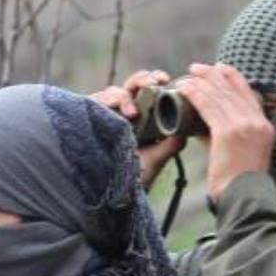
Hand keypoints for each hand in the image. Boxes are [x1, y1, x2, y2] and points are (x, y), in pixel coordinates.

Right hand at [89, 69, 184, 189]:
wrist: (107, 196)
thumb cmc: (130, 181)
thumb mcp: (156, 160)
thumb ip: (171, 144)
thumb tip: (186, 129)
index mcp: (139, 122)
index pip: (147, 94)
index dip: (156, 83)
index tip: (167, 81)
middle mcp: (120, 116)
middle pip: (133, 87)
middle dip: (145, 79)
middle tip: (158, 81)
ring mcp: (103, 117)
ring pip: (115, 91)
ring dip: (128, 92)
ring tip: (136, 110)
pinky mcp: (88, 119)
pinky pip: (98, 99)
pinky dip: (113, 100)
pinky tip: (126, 113)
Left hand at [176, 63, 274, 199]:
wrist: (244, 195)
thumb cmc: (237, 182)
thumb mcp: (237, 153)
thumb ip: (223, 137)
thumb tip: (201, 127)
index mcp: (264, 126)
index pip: (249, 94)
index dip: (233, 78)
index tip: (220, 68)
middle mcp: (258, 122)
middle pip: (234, 90)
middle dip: (214, 75)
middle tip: (197, 68)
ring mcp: (245, 125)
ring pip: (220, 96)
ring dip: (202, 82)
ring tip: (188, 74)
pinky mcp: (229, 132)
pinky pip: (209, 107)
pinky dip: (196, 94)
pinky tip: (184, 88)